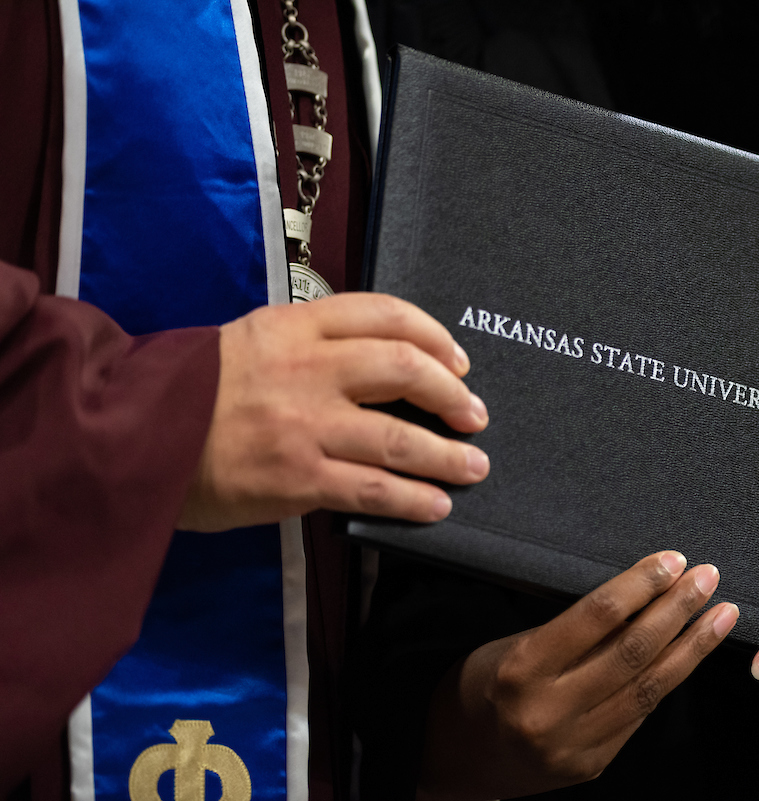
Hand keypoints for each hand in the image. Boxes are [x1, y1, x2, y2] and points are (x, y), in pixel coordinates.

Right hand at [177, 293, 489, 530]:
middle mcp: (306, 368)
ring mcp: (304, 425)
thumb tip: (382, 366)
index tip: (457, 360)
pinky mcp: (296, 478)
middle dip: (451, 394)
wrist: (129, 436)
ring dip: (447, 455)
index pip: (384, 314)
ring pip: (399, 437)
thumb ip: (312, 344)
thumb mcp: (252, 342)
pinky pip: (373, 489)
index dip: (433, 336)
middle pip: (404, 369)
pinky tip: (436, 505)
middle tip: (474, 414)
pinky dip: (414, 499)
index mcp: (295, 326)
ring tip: (473, 466)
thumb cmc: (192, 391)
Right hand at [418, 552, 739, 800]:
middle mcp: (549, 712)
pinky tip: (690, 654)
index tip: (672, 560)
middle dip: (678, 610)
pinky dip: (668, 681)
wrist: (454, 757)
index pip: (596, 616)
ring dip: (692, 648)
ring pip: (649, 689)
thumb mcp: (511, 644)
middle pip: (632, 652)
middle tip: (707, 577)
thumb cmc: (481, 686)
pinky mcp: (592, 766)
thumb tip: (640, 594)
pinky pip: (640, 716)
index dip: (640, 584)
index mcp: (522, 669)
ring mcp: (574, 746)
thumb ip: (572, 629)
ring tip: (721, 615)